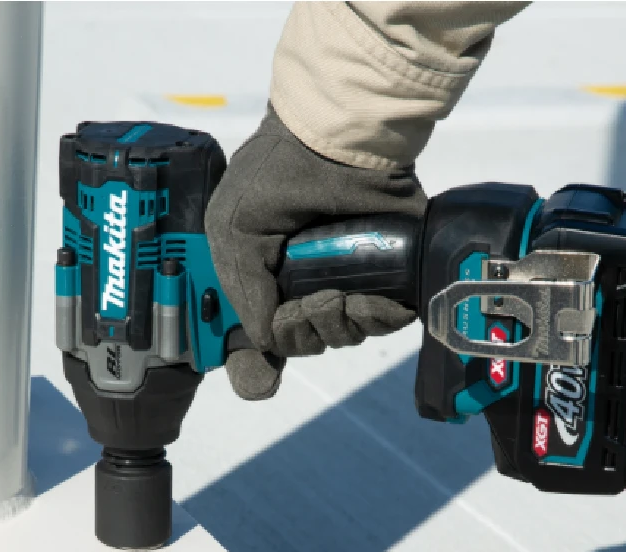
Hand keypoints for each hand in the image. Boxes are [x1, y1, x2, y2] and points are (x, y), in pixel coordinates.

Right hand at [205, 104, 426, 399]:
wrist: (334, 134)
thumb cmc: (275, 176)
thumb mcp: (234, 234)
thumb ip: (244, 294)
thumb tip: (266, 343)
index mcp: (269, 274)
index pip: (273, 333)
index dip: (277, 340)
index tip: (283, 322)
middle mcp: (309, 279)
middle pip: (310, 342)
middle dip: (308, 332)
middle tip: (314, 301)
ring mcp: (350, 276)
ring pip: (345, 336)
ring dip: (339, 326)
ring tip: (339, 297)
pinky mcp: (391, 270)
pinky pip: (385, 320)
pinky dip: (377, 319)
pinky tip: (367, 302)